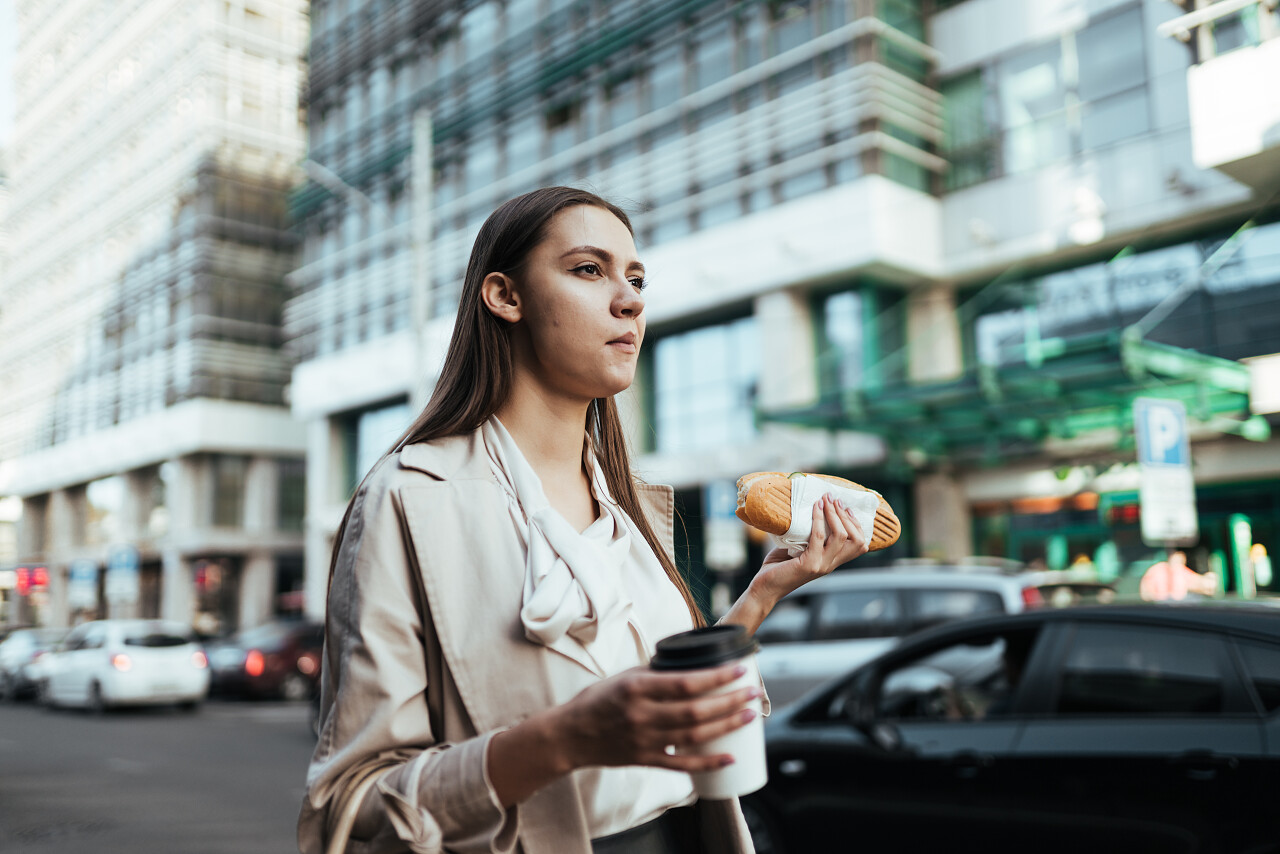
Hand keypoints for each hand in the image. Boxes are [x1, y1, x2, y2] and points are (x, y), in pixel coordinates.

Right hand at [555, 663, 760, 773]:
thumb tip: (692, 665)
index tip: (738, 669)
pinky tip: (729, 757)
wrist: (570, 735)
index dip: (716, 678)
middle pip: (696, 710)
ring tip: (749, 715)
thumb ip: (657, 673)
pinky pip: (682, 763)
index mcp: (637, 688)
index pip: (685, 683)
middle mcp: (642, 715)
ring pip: (694, 735)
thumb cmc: (598, 700)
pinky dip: (708, 763)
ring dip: (726, 725)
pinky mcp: (646, 760)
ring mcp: (645, 740)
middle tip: (754, 692)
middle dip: (730, 701)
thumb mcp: (624, 676)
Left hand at [753, 493, 868, 604]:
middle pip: (857, 540)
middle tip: (835, 499)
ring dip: (834, 514)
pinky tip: (815, 507)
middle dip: (848, 516)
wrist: (765, 588)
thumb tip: (812, 510)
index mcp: (832, 561)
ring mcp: (822, 565)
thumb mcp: (800, 549)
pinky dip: (818, 518)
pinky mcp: (810, 564)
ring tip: (826, 500)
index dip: (857, 525)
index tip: (847, 508)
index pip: (859, 545)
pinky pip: (818, 536)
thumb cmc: (779, 567)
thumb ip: (809, 537)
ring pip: (841, 536)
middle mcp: (831, 564)